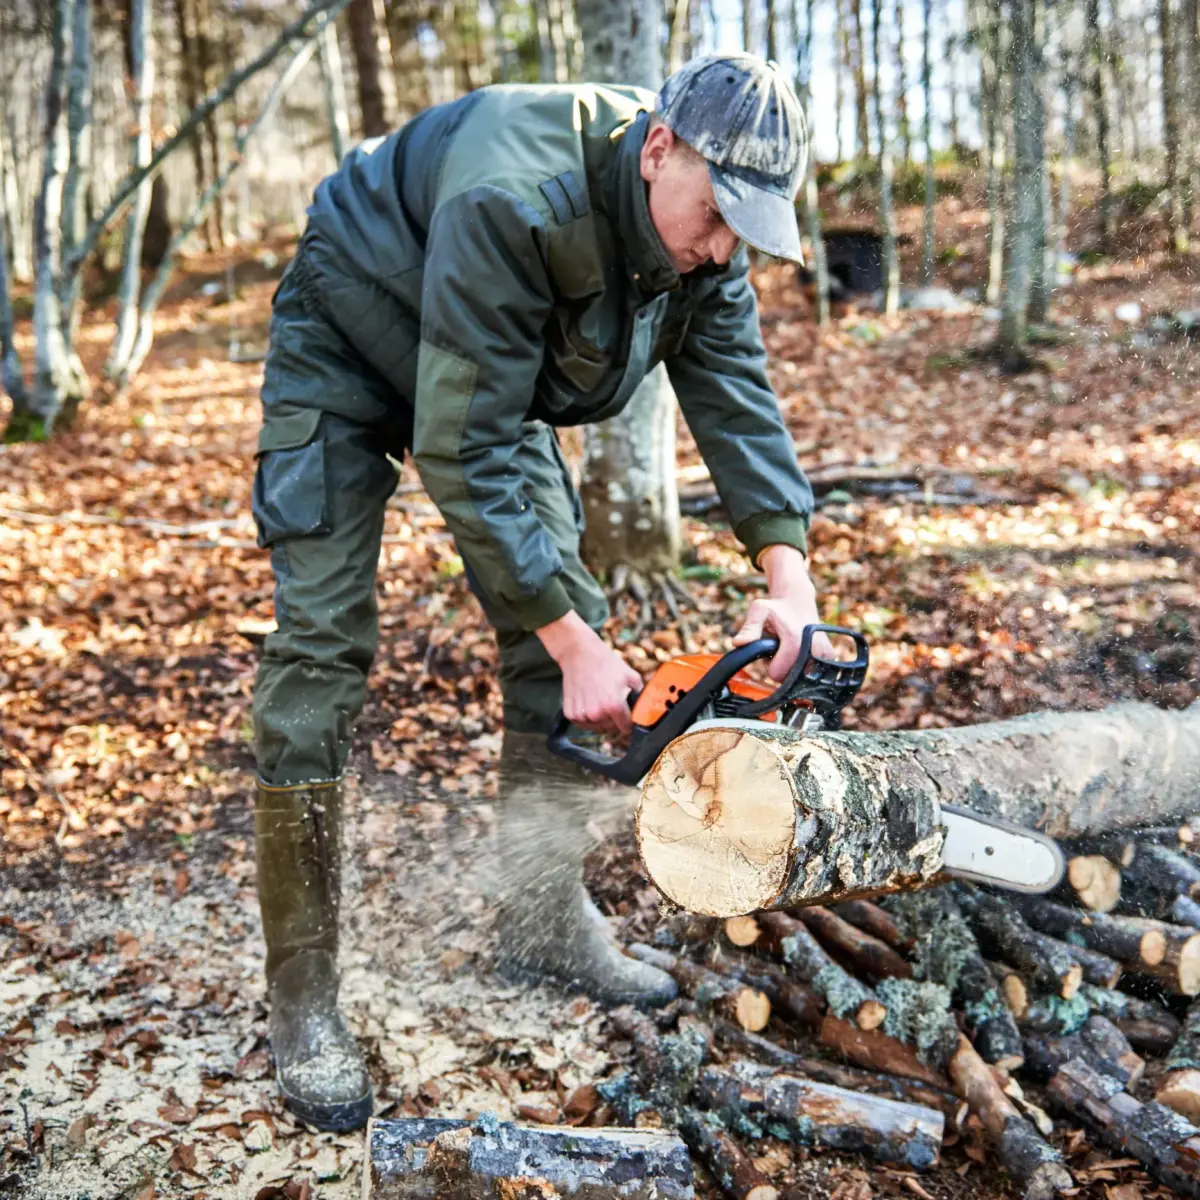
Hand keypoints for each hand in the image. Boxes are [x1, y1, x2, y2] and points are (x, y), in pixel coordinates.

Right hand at [537, 611, 642, 735]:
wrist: (579, 654)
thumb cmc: (604, 663)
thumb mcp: (630, 675)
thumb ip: (640, 693)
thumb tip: (646, 705)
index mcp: (613, 705)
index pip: (625, 727)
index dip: (628, 723)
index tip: (627, 719)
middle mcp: (596, 713)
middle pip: (611, 728)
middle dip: (614, 719)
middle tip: (612, 704)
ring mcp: (582, 715)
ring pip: (596, 726)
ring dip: (599, 718)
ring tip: (599, 700)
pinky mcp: (570, 713)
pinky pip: (582, 723)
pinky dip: (585, 716)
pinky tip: (588, 701)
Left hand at [732, 544, 833, 680]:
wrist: (798, 602)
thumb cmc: (776, 608)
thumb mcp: (759, 611)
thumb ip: (749, 628)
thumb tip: (739, 643)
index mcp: (795, 640)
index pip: (777, 674)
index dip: (769, 666)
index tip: (770, 652)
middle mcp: (814, 648)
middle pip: (788, 679)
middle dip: (781, 667)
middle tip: (779, 649)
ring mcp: (825, 653)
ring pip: (800, 678)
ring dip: (791, 667)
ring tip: (789, 649)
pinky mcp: (830, 656)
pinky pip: (811, 673)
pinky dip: (803, 666)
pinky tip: (800, 651)